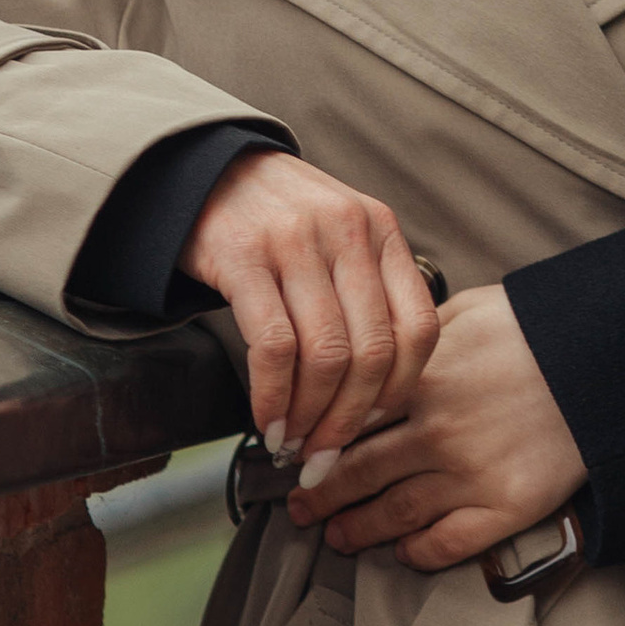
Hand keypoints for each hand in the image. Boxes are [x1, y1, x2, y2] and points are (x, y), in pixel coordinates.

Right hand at [176, 152, 439, 469]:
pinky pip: (273, 347)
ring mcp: (296, 241)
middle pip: (372, 352)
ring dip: (309, 417)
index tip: (374, 425)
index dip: (400, 389)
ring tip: (291, 445)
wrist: (204, 169)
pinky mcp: (243, 257)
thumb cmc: (279, 218)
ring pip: (326, 356)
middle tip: (325, 455)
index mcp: (381, 230)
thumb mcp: (340, 235)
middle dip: (349, 419)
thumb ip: (368, 291)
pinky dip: (272, 397)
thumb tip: (381, 390)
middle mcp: (347, 231)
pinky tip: (266, 419)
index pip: (419, 326)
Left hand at [286, 284, 587, 565]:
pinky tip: (404, 552)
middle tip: (299, 505)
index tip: (296, 450)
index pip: (346, 417)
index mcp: (422, 379)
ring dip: (358, 529)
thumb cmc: (545, 329)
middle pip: (357, 471)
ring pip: (394, 513)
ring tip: (337, 536)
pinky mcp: (507, 506)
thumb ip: (421, 333)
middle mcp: (438, 431)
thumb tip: (384, 342)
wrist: (611, 361)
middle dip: (320, 492)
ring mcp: (471, 473)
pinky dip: (419, 553)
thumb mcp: (471, 309)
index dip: (314, 438)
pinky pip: (449, 542)